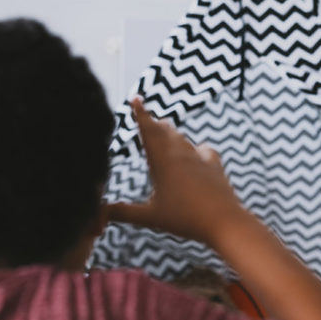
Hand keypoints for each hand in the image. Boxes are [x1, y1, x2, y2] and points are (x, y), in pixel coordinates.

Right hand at [108, 98, 247, 246]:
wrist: (225, 222)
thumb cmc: (185, 219)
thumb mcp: (149, 217)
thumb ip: (121, 213)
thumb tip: (96, 211)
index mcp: (162, 162)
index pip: (148, 131)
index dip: (140, 113)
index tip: (136, 98)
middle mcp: (181, 154)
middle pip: (164, 131)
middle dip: (153, 123)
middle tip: (146, 114)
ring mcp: (200, 158)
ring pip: (182, 139)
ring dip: (171, 132)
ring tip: (165, 127)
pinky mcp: (215, 166)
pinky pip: (204, 149)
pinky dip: (195, 148)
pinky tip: (197, 151)